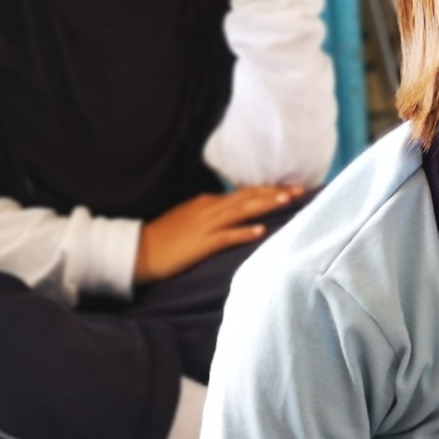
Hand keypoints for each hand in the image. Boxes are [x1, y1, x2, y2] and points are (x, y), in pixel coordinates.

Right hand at [135, 184, 305, 283]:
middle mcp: (209, 208)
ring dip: (266, 204)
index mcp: (207, 202)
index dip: (267, 190)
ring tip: (288, 201)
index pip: (244, 193)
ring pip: (241, 210)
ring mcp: (205, 225)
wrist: (137, 251)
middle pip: (248, 197)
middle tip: (301, 190)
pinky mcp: (201, 244)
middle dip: (275, 193)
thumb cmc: (165, 237)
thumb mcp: (190, 217)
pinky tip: (261, 231)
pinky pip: (226, 236)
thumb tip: (234, 210)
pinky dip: (244, 232)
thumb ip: (212, 213)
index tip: (289, 188)